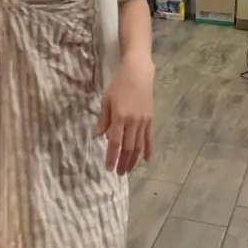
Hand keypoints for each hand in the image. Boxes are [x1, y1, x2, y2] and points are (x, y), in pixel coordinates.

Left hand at [96, 56, 153, 173]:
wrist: (138, 74)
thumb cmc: (118, 85)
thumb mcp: (106, 100)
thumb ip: (103, 120)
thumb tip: (97, 136)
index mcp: (119, 117)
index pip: (114, 142)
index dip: (111, 156)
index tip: (108, 168)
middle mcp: (132, 122)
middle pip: (128, 147)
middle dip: (123, 162)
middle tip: (118, 173)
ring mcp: (143, 122)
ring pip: (139, 146)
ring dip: (134, 160)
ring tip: (128, 170)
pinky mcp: (150, 120)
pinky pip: (149, 138)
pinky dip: (148, 150)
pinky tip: (147, 160)